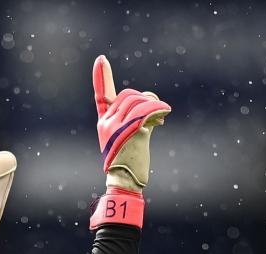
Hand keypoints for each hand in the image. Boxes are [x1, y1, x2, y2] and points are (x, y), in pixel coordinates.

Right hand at [93, 55, 170, 189]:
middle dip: (145, 99)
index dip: (102, 77)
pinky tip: (164, 114)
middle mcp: (107, 123)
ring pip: (138, 102)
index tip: (101, 59)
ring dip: (154, 104)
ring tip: (163, 113)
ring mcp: (117, 128)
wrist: (126, 182)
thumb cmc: (129, 163)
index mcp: (104, 123)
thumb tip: (153, 106)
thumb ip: (135, 120)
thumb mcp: (128, 138)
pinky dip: (158, 109)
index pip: (101, 96)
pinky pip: (146, 112)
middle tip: (157, 110)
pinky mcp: (130, 132)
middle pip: (129, 96)